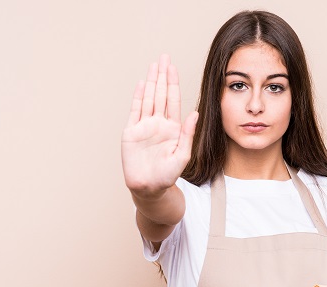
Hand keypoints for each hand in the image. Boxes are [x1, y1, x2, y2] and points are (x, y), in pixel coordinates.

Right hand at [122, 54, 197, 198]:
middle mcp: (158, 123)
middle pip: (160, 94)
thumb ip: (187, 134)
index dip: (173, 83)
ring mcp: (144, 126)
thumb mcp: (182, 155)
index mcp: (172, 128)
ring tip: (153, 65)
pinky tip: (141, 84)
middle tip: (164, 57)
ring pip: (148, 99)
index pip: (173, 100)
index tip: (173, 68)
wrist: (149, 188)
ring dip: (151, 82)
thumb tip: (195, 114)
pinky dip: (138, 97)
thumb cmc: (167, 175)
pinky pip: (135, 111)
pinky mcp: (131, 132)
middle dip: (162, 76)